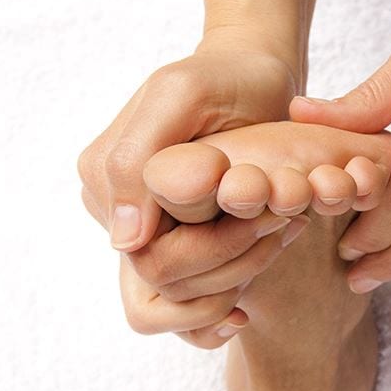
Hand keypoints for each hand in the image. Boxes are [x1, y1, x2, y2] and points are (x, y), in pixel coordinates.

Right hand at [78, 0, 319, 347]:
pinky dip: (220, 310)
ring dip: (239, 277)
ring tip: (285, 232)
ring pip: (179, 300)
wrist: (253, 81)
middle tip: (286, 225)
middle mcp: (117, 213)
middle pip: (163, 283)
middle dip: (233, 263)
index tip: (270, 215)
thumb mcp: (180, 95)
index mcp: (104, 178)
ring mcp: (145, 233)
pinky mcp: (176, 246)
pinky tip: (249, 306)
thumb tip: (125, 240)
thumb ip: (136, 157)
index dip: (215, 247)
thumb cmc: (222, 80)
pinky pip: (182, 307)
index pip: (147, 254)